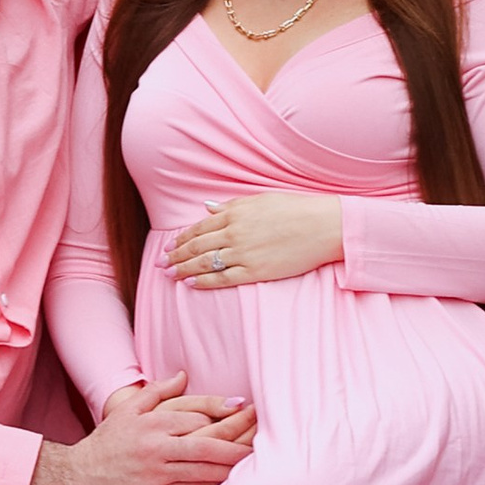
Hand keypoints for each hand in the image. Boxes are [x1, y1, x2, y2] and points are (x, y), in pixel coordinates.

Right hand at [30, 370, 256, 484]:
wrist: (75, 478)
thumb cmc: (104, 444)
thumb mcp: (126, 410)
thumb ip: (157, 391)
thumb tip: (183, 375)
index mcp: (153, 421)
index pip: (200, 416)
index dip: (227, 416)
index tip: (250, 412)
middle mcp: (157, 444)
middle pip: (209, 440)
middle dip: (240, 439)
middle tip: (264, 437)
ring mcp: (157, 470)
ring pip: (205, 466)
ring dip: (232, 464)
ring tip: (256, 460)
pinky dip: (213, 483)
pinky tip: (230, 481)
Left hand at [165, 192, 342, 288]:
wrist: (323, 226)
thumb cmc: (296, 209)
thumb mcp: (261, 200)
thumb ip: (232, 206)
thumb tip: (208, 207)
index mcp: (235, 213)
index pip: (200, 227)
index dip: (182, 238)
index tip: (170, 246)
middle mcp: (235, 232)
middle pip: (197, 246)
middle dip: (176, 256)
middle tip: (161, 264)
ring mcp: (244, 253)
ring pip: (205, 263)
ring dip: (184, 269)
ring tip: (169, 275)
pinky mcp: (255, 271)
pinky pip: (222, 278)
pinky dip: (204, 281)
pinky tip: (191, 284)